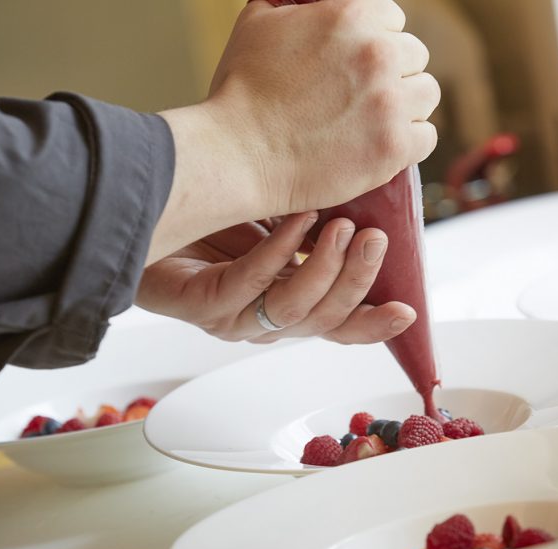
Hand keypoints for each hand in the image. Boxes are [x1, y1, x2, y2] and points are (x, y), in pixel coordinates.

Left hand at [137, 212, 415, 343]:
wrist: (150, 213)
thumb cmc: (215, 220)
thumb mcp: (283, 222)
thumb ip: (321, 231)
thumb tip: (372, 213)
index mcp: (287, 309)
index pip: (337, 327)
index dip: (372, 325)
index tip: (407, 310)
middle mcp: (262, 322)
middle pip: (321, 320)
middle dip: (355, 281)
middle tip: (373, 239)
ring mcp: (230, 318)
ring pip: (290, 310)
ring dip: (323, 268)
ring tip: (341, 226)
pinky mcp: (200, 305)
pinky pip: (249, 284)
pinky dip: (279, 251)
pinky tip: (296, 220)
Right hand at [206, 0, 439, 212]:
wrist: (237, 155)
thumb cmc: (240, 93)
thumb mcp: (258, 23)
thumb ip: (291, 2)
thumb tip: (305, 0)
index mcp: (352, 17)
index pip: (394, 21)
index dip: (375, 44)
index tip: (357, 67)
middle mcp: (378, 55)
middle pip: (415, 57)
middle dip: (392, 75)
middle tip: (361, 99)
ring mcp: (389, 103)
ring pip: (426, 96)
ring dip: (405, 107)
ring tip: (373, 123)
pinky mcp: (392, 149)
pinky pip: (427, 138)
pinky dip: (408, 144)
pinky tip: (381, 146)